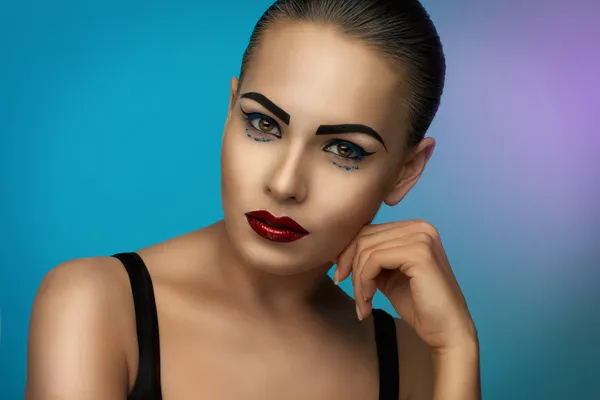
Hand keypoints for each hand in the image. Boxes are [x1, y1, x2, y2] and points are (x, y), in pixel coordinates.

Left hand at [335, 220, 476, 352]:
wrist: (446, 331)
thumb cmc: (418, 306)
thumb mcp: (387, 275)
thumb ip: (370, 259)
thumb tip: (338, 251)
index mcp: (414, 229)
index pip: (368, 230)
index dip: (348, 253)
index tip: (340, 276)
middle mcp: (420, 227)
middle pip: (364, 236)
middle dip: (349, 266)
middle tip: (350, 293)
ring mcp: (421, 237)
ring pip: (366, 249)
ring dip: (357, 280)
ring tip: (362, 304)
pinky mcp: (419, 253)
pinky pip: (374, 260)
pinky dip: (365, 282)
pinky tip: (369, 300)